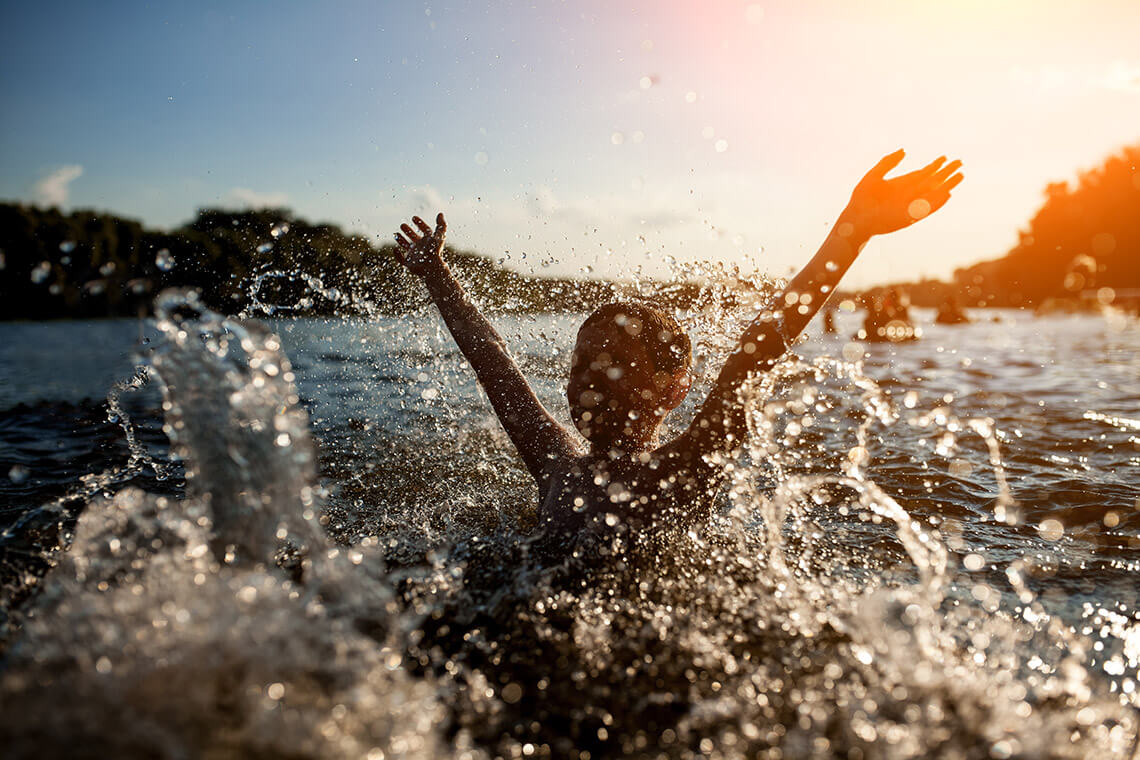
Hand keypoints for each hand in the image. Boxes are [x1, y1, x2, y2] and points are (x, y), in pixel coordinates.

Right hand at [394, 212, 446, 275]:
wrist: (431, 267)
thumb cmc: (435, 251)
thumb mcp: (439, 236)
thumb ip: (441, 225)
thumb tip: (440, 214)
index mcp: (429, 241)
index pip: (425, 231)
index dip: (420, 224)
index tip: (414, 217)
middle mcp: (421, 248)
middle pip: (414, 238)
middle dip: (408, 231)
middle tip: (402, 225)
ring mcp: (415, 256)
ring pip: (406, 246)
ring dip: (401, 240)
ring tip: (396, 233)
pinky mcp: (409, 264)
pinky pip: (401, 259)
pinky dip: (397, 254)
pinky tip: (395, 249)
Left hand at [844, 150, 962, 236]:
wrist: (856, 220)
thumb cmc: (861, 199)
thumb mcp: (874, 176)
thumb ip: (888, 163)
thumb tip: (903, 150)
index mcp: (901, 184)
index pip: (922, 173)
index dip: (934, 166)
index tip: (944, 157)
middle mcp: (908, 194)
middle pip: (931, 181)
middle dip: (945, 172)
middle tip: (959, 162)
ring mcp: (911, 205)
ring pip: (933, 193)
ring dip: (946, 185)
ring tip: (960, 175)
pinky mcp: (911, 216)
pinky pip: (928, 209)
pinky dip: (938, 202)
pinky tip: (947, 194)